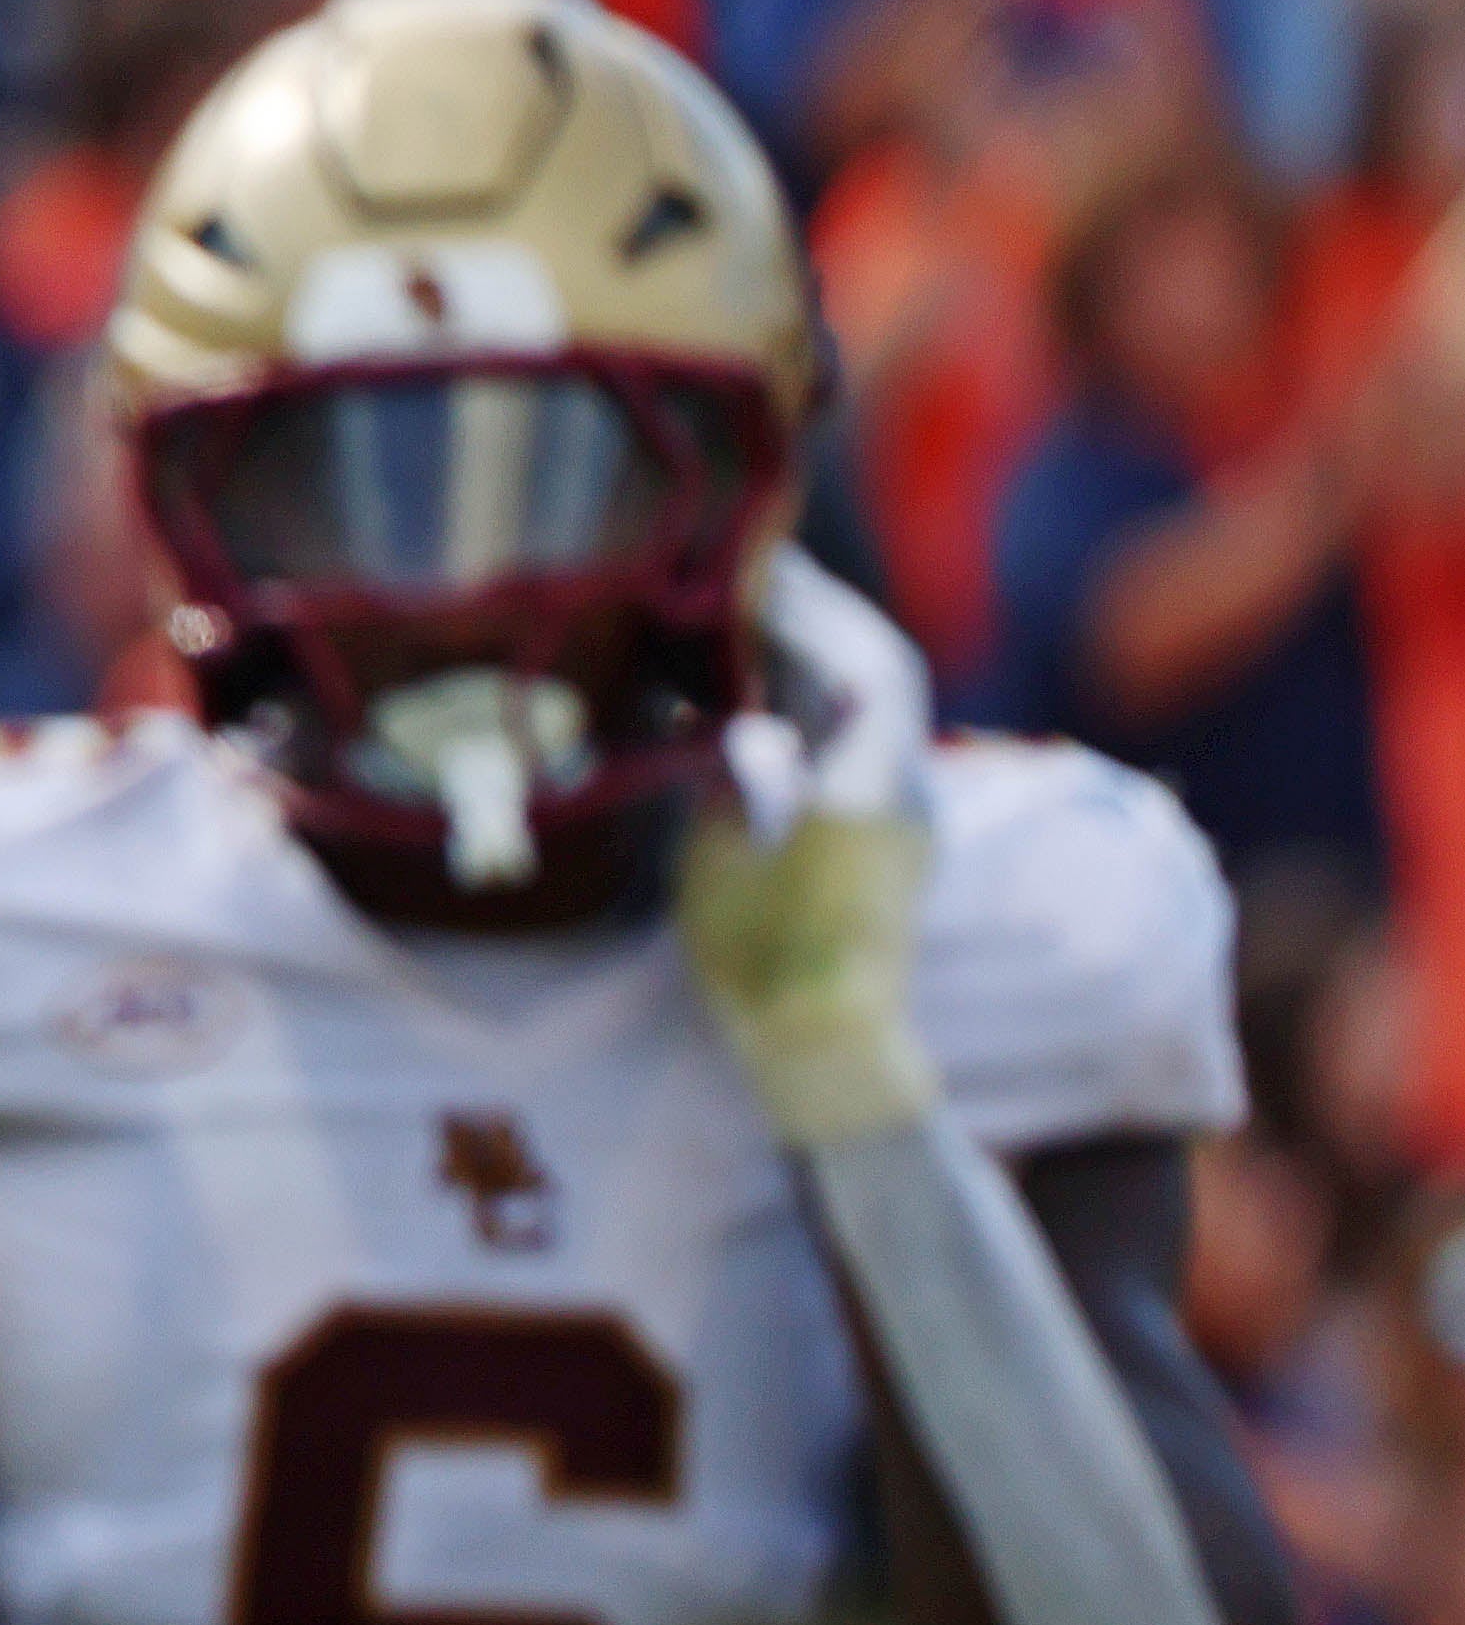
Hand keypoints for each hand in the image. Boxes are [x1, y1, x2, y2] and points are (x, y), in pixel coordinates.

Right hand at [681, 548, 938, 1147]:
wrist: (834, 1053)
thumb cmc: (765, 969)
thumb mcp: (716, 868)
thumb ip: (721, 781)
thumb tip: (715, 721)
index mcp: (871, 788)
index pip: (871, 663)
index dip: (822, 607)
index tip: (761, 571)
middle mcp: (908, 789)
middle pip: (883, 671)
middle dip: (823, 616)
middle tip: (754, 578)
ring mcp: (909, 813)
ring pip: (879, 705)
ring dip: (823, 658)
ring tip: (751, 627)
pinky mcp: (895, 837)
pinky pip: (866, 742)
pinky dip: (822, 704)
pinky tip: (765, 699)